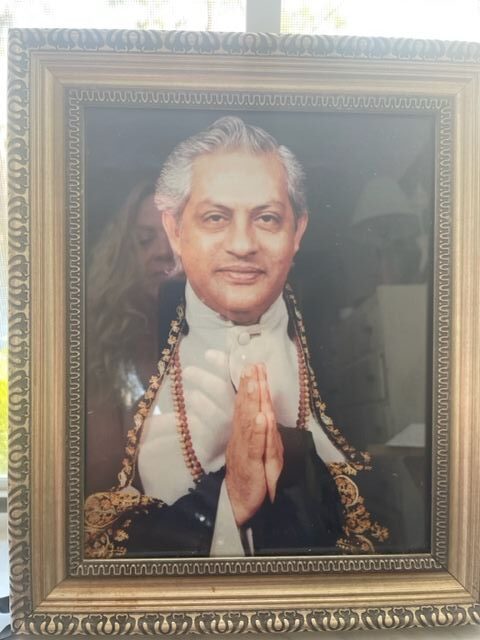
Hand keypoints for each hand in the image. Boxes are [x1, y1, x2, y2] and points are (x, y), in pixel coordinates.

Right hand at [225, 364, 282, 525]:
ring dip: (252, 401)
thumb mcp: (255, 450)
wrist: (240, 504)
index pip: (247, 406)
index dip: (249, 387)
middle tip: (252, 366)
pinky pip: (256, 445)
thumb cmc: (250, 477)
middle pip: (246, 408)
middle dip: (250, 386)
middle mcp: (242, 438)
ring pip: (250, 421)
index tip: (252, 367)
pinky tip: (261, 416)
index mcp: (244, 434)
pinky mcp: (251, 464)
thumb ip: (257, 433)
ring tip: (255, 382)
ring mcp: (245, 450)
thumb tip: (261, 412)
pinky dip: (258, 431)